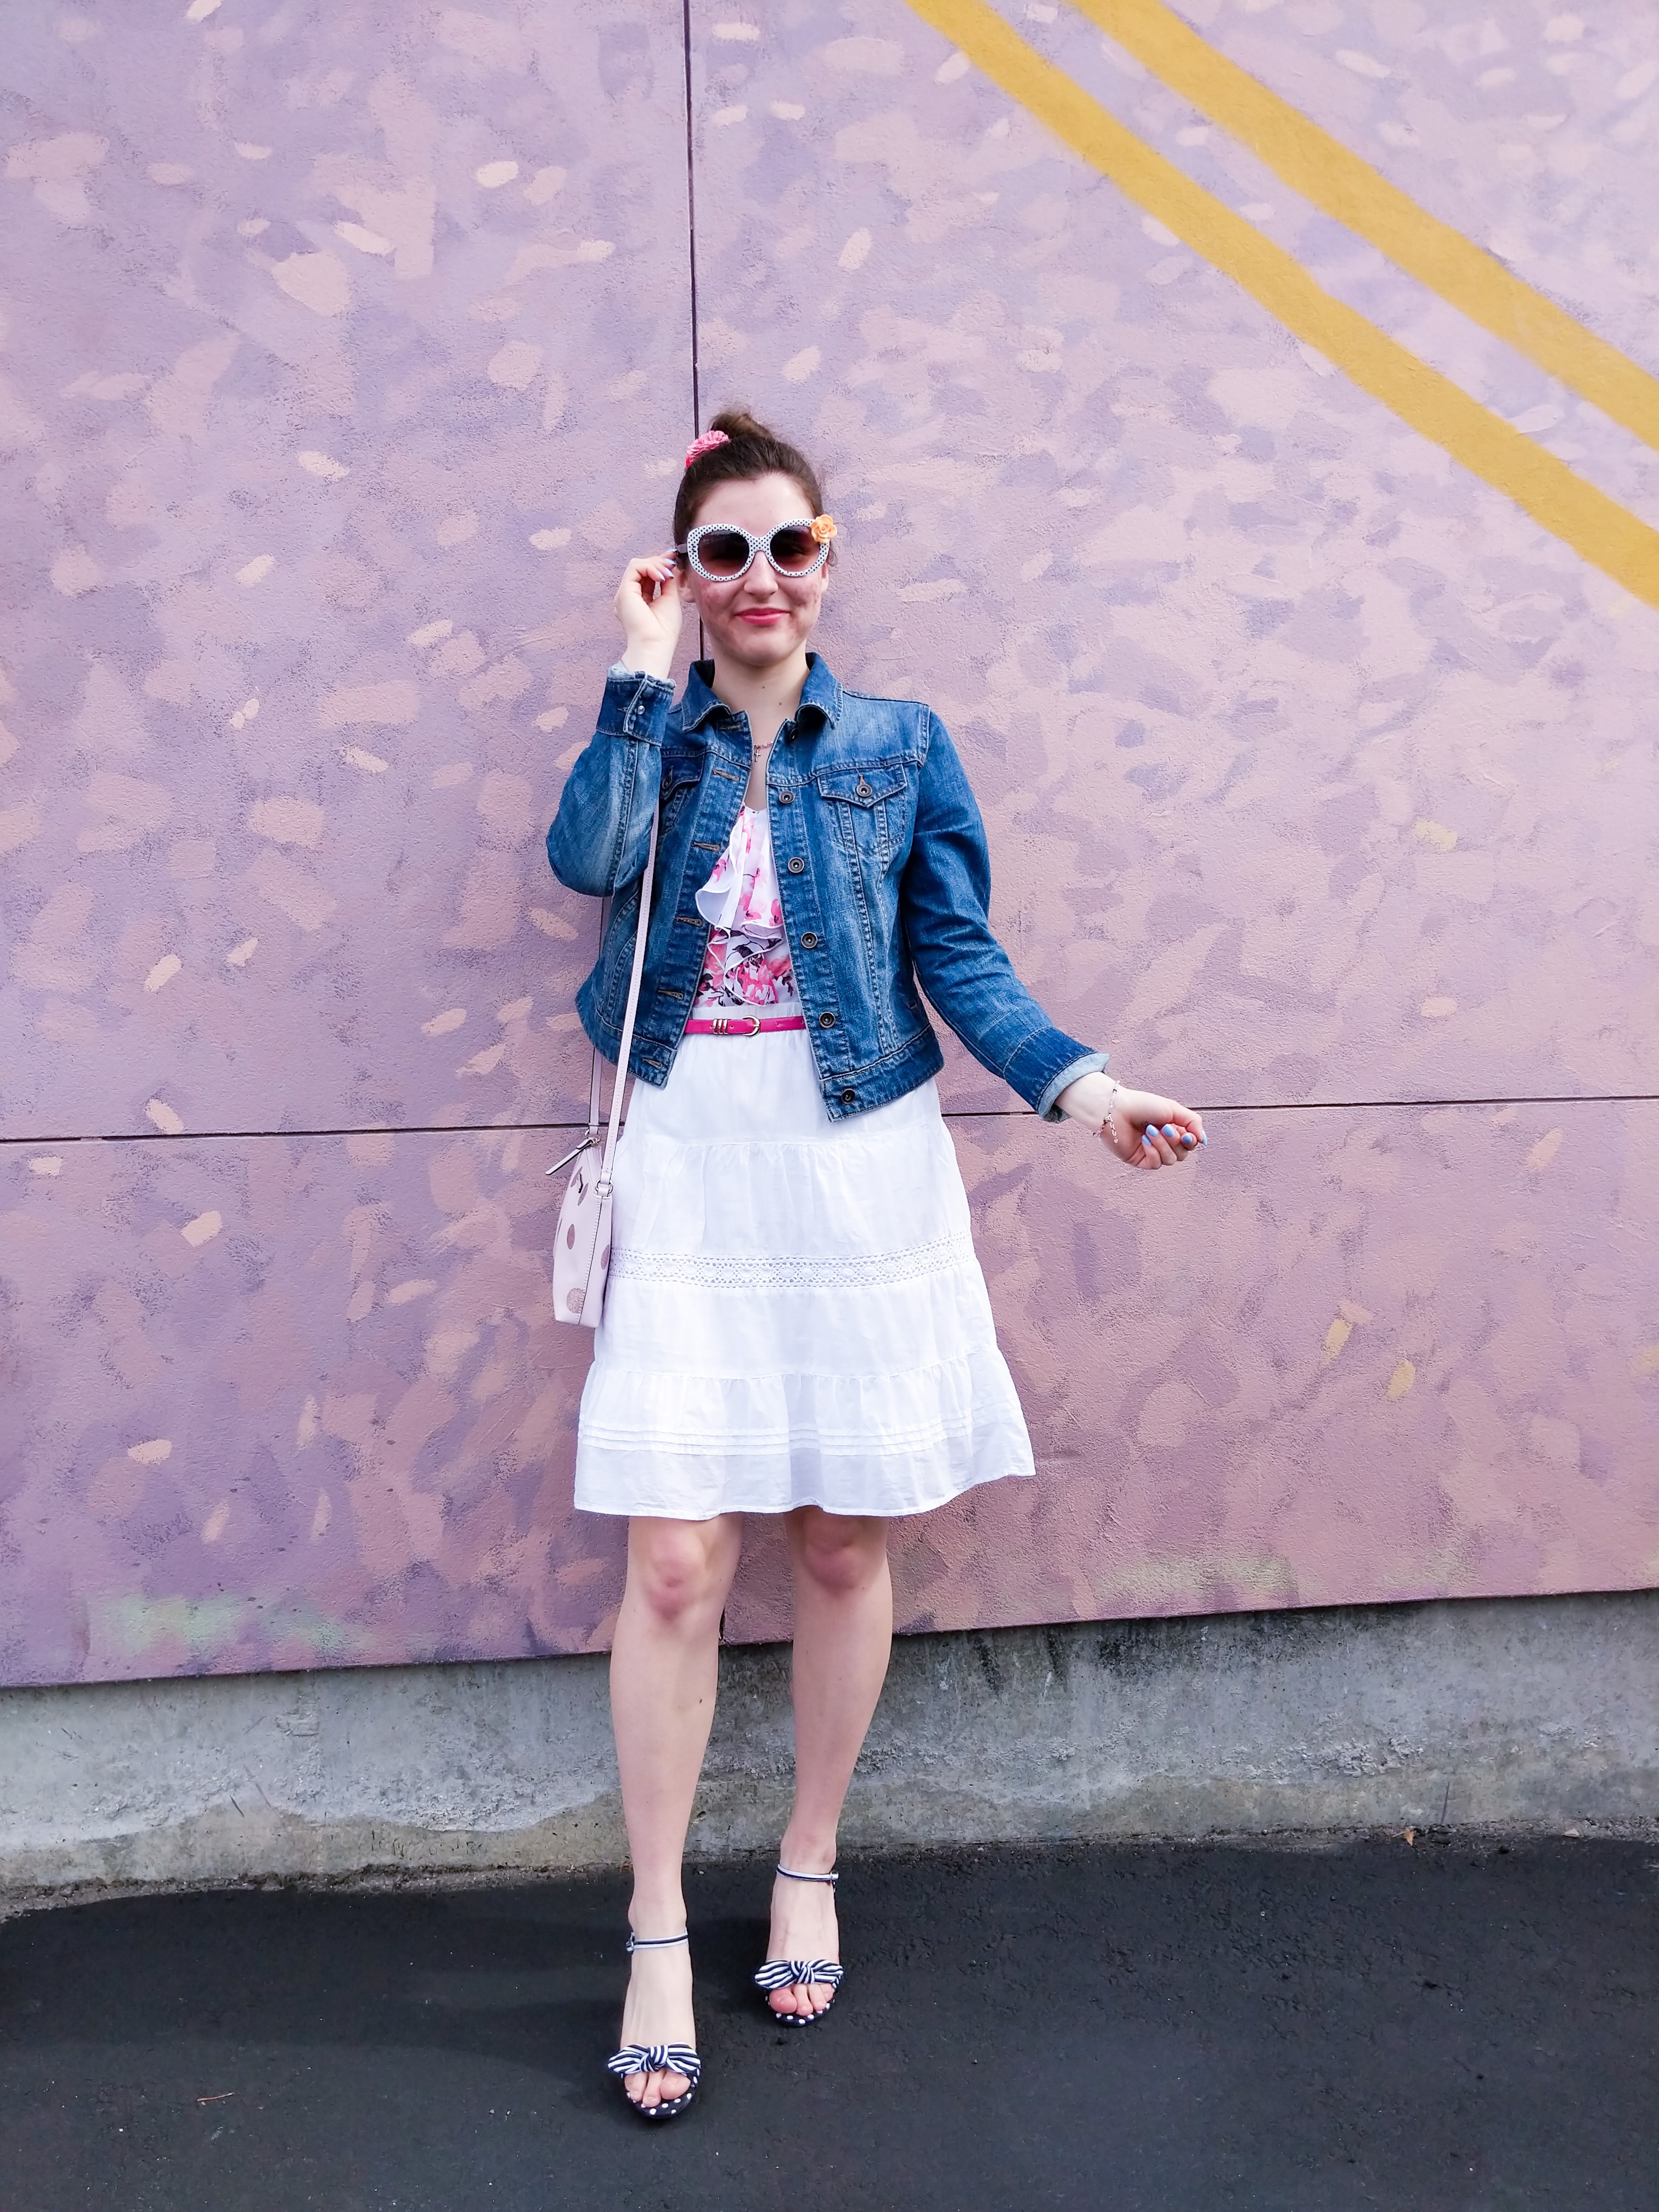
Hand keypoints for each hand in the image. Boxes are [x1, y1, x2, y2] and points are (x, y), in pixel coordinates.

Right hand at [614, 552, 683, 678]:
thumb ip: (669, 581)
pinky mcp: (624, 591)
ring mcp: (625, 593)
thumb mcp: (670, 599)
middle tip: (673, 563)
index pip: (647, 574)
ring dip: (656, 565)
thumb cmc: (664, 631)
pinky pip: (635, 568)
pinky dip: (650, 568)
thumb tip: (671, 565)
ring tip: (667, 574)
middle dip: (659, 562)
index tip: (673, 557)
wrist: (655, 645)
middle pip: (642, 567)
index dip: (659, 563)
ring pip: (638, 565)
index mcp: (639, 599)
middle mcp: (630, 595)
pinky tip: (661, 576)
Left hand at [1056, 1072, 1205, 1170]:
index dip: (1191, 1141)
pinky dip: (1153, 1152)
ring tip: (1150, 1130)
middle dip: (1174, 1141)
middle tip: (1163, 1127)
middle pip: (1183, 1154)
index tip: (1187, 1134)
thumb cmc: (1143, 1105)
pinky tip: (1144, 1140)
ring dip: (1162, 1144)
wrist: (1116, 1109)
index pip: (1191, 1143)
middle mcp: (1164, 1142)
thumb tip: (1203, 1140)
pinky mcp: (1140, 1160)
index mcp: (1173, 1128)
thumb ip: (1193, 1122)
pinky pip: (1156, 1164)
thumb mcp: (1173, 1109)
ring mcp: (1152, 1152)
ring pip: (1170, 1160)